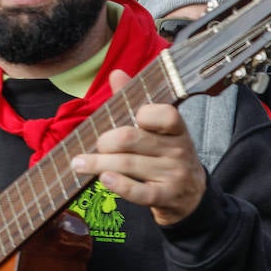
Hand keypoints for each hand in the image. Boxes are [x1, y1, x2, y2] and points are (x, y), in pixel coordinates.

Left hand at [71, 69, 205, 225]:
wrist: (191, 195)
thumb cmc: (167, 155)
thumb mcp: (160, 130)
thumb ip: (136, 102)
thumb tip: (116, 73)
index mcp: (177, 130)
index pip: (165, 114)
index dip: (143, 114)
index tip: (131, 118)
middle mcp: (178, 150)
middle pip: (133, 138)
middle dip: (106, 141)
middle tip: (96, 145)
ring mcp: (174, 175)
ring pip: (129, 164)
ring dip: (98, 163)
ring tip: (79, 164)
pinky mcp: (166, 197)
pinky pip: (140, 192)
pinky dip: (119, 185)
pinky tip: (105, 179)